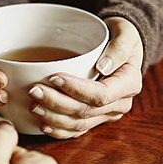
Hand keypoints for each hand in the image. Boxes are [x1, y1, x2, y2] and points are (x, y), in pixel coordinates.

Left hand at [26, 17, 143, 138]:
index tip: (54, 78)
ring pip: (79, 124)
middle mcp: (120, 104)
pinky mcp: (96, 118)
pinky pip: (77, 130)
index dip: (76, 89)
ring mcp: (108, 114)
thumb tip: (103, 67)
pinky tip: (43, 125)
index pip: (100, 94)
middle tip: (34, 91)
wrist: (122, 47)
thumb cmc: (121, 36)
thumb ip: (118, 47)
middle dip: (57, 103)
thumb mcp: (125, 33)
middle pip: (85, 111)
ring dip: (54, 118)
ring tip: (33, 106)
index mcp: (128, 84)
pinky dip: (60, 130)